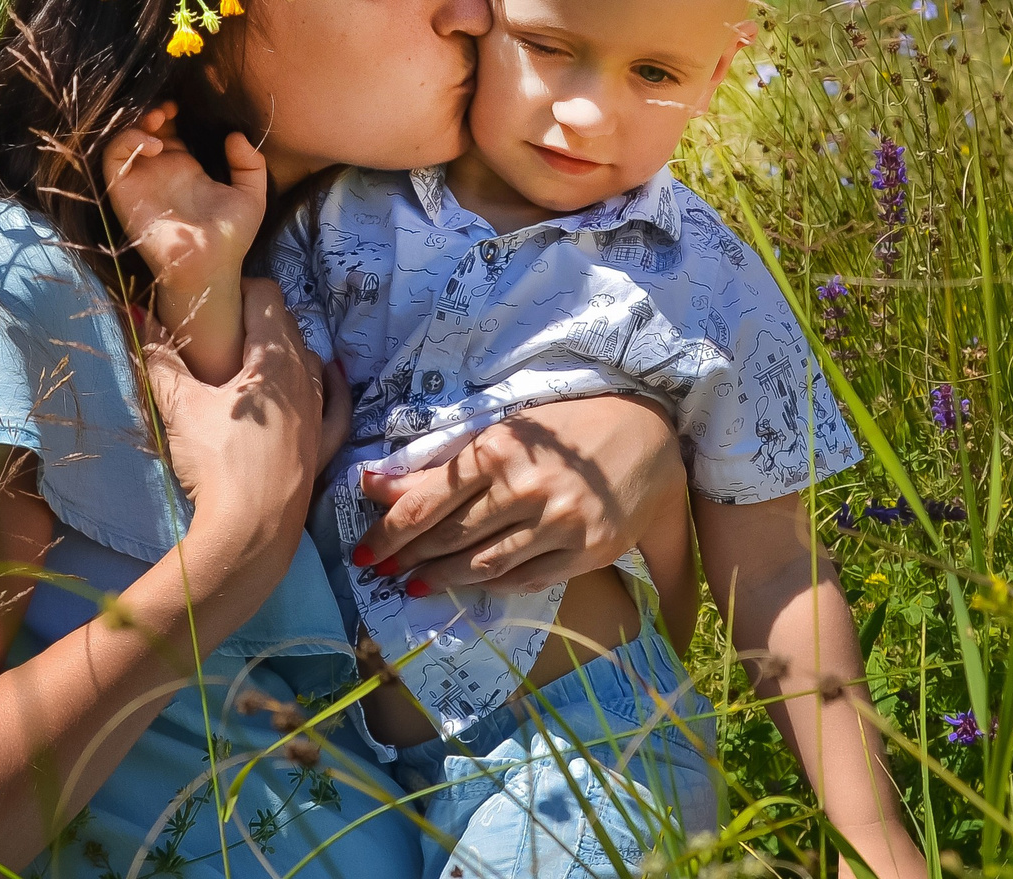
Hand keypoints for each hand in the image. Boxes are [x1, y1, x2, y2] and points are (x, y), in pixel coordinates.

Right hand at [100, 102, 265, 297]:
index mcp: (185, 168)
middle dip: (153, 111)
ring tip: (159, 119)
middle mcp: (159, 171)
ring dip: (137, 122)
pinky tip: (154, 144)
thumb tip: (236, 136)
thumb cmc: (231, 237)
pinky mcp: (124, 192)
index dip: (174, 112)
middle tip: (169, 108)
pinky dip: (127, 142)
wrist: (210, 266)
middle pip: (145, 129)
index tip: (186, 105)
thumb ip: (250, 164)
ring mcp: (140, 181)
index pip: (171, 130)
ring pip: (124, 139)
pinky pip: (113, 159)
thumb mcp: (251, 195)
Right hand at [138, 290, 319, 568]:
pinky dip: (329, 387)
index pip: (266, 296)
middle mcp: (306, 377)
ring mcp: (320, 413)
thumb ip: (161, 358)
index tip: (213, 302)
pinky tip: (326, 378)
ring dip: (286, 352)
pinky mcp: (324, 447)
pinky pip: (335, 405)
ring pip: (309, 362)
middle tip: (221, 332)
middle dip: (257, 320)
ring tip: (253, 362)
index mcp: (274, 357)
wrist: (250, 533)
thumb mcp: (180, 407)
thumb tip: (137, 312)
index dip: (239, 289)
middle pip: (288, 326)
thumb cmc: (216, 462)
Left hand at [354, 394, 682, 593]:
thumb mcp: (504, 432)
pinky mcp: (587, 550)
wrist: (649, 434)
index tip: (363, 552)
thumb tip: (373, 484)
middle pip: (450, 537)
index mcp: (498, 450)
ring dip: (443, 578)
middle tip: (380, 572)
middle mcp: (525, 489)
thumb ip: (441, 464)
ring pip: (484, 564)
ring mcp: (558, 524)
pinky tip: (469, 587)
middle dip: (408, 558)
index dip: (390, 532)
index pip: (427, 503)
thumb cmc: (569, 427)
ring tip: (415, 585)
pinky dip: (492, 586)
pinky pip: (527, 578)